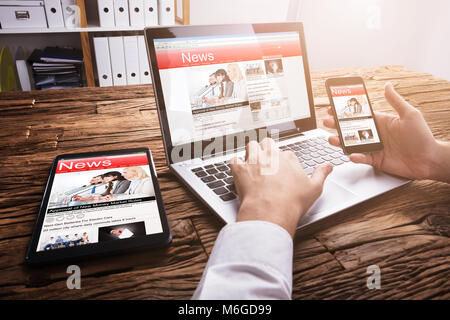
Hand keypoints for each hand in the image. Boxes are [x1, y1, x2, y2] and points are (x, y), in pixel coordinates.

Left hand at [230, 138, 332, 237]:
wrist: (270, 212)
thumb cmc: (291, 202)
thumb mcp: (314, 188)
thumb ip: (321, 174)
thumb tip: (328, 166)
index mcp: (288, 158)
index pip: (286, 153)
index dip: (285, 161)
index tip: (284, 169)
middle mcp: (270, 156)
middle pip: (267, 143)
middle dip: (267, 150)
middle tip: (267, 161)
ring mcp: (254, 161)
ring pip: (251, 146)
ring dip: (251, 152)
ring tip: (253, 161)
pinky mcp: (240, 169)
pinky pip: (234, 159)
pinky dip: (236, 164)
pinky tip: (239, 169)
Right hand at [324, 82, 447, 180]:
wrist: (428, 160)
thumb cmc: (422, 136)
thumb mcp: (409, 114)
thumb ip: (395, 101)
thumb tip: (388, 85)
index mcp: (381, 121)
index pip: (359, 115)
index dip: (345, 112)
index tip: (333, 107)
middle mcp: (375, 134)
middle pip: (351, 129)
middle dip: (337, 125)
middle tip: (327, 122)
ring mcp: (374, 147)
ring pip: (352, 144)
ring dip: (341, 142)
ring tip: (332, 139)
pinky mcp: (375, 160)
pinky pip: (362, 158)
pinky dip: (356, 157)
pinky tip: (352, 154)